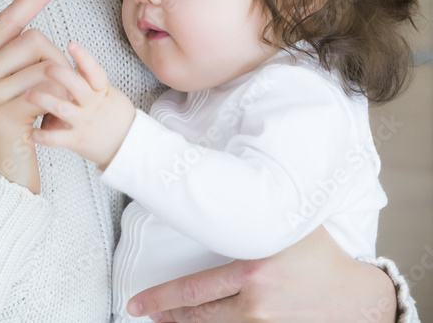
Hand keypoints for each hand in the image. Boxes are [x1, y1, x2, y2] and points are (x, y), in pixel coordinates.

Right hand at [0, 0, 69, 193]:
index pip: (5, 21)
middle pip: (31, 39)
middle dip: (56, 58)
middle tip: (60, 86)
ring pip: (42, 63)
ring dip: (60, 83)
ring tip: (56, 106)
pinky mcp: (2, 115)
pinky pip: (44, 89)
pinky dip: (58, 99)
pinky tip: (53, 117)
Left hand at [26, 41, 135, 168]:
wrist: (128, 146)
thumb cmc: (112, 114)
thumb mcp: (107, 91)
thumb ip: (89, 75)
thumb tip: (74, 52)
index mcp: (101, 90)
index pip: (95, 71)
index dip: (84, 57)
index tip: (71, 43)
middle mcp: (93, 104)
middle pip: (78, 87)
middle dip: (60, 75)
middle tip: (43, 67)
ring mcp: (85, 122)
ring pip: (63, 109)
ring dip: (44, 100)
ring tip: (27, 94)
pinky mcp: (77, 140)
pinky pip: (58, 138)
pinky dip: (43, 136)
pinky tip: (30, 131)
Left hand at [127, 225, 397, 321]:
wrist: (360, 299)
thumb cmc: (323, 258)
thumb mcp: (286, 229)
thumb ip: (252, 220)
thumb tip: (216, 187)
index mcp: (252, 272)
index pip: (192, 290)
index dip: (159, 299)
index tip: (136, 303)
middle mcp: (256, 305)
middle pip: (197, 316)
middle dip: (166, 316)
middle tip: (144, 313)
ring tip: (166, 322)